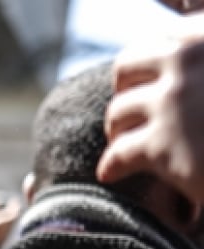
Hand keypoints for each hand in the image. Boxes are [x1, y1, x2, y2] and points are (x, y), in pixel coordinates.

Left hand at [99, 14, 203, 204]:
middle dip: (126, 92)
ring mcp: (174, 101)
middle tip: (131, 115)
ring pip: (118, 112)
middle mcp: (189, 58)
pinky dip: (112, 166)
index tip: (148, 89)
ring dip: (119, 130)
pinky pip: (118, 154)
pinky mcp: (164, 146)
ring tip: (127, 142)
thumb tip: (167, 1)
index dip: (147, 70)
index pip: (152, 44)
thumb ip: (198, 19)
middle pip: (126, 69)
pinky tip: (113, 173)